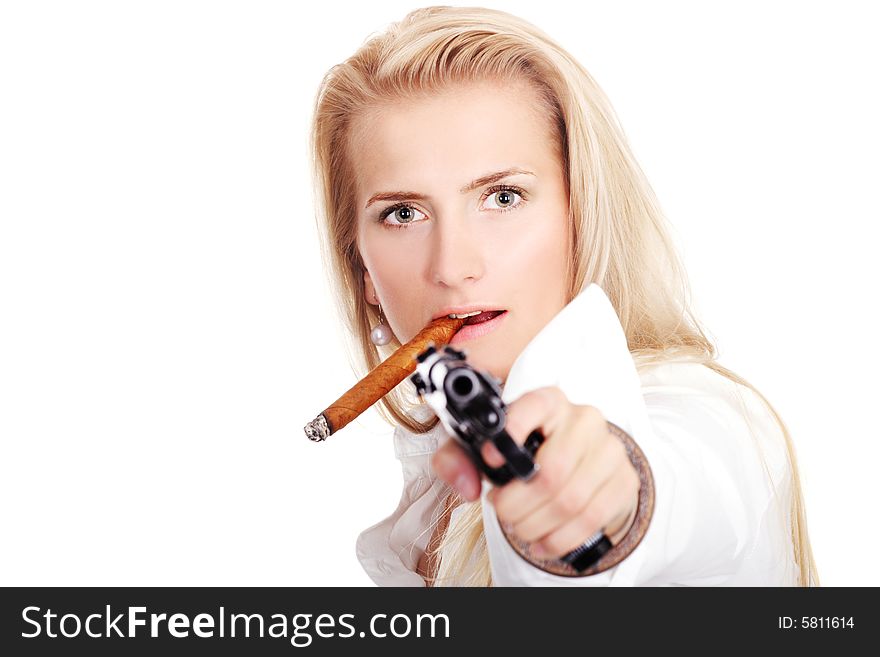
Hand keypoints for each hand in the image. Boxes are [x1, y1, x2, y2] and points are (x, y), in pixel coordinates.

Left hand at [431, 386, 639, 559]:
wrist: (579, 459)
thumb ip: (458, 458)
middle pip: (552, 471)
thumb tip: (468, 488)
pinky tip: (541, 541)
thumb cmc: (528, 450)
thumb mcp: (486, 445)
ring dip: (535, 524)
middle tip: (502, 509)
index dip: (511, 432)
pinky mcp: (624, 480)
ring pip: (571, 500)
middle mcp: (583, 419)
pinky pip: (592, 519)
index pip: (534, 406)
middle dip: (517, 502)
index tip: (491, 460)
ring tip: (518, 526)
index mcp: (549, 401)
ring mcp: (608, 450)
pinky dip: (560, 539)